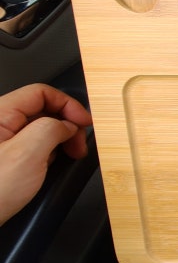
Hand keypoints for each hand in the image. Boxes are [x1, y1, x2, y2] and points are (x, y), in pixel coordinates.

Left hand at [0, 84, 92, 225]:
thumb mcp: (28, 154)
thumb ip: (52, 129)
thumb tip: (68, 124)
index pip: (41, 93)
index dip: (67, 105)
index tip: (84, 122)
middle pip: (42, 111)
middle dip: (66, 126)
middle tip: (78, 146)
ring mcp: (0, 144)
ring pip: (38, 130)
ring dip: (58, 142)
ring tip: (67, 159)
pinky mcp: (3, 161)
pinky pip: (30, 148)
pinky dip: (46, 155)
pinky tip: (49, 169)